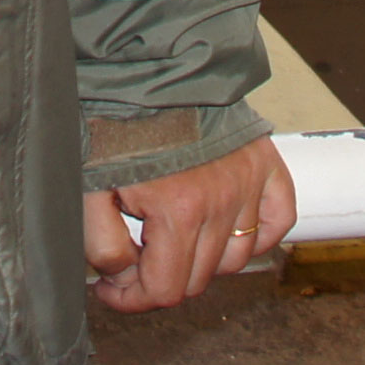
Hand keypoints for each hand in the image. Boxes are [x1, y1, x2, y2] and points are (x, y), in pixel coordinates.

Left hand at [84, 137, 296, 312]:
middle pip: (198, 279)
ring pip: (235, 259)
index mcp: (179, 212)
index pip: (166, 290)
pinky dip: (258, 235)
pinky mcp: (265, 165)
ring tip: (171, 242)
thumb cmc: (114, 122)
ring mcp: (248, 183)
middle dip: (159, 280)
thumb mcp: (87, 187)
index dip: (133, 299)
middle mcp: (222, 202)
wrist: (146, 66)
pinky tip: (226, 232)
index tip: (110, 288)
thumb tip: (124, 275)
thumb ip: (103, 245)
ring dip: (202, 262)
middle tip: (131, 261)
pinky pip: (278, 221)